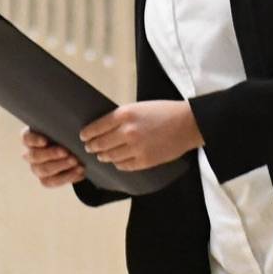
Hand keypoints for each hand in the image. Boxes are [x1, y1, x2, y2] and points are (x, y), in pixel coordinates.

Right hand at [20, 127, 84, 188]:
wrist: (73, 150)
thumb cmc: (66, 134)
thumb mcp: (63, 128)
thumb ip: (62, 125)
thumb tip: (71, 121)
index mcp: (30, 138)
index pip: (27, 138)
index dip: (35, 140)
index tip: (45, 141)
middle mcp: (30, 154)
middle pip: (35, 156)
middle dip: (52, 154)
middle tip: (67, 152)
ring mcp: (36, 168)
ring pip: (44, 170)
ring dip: (61, 166)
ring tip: (76, 162)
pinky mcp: (45, 180)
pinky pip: (53, 181)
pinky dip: (68, 176)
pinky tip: (80, 171)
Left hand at [80, 101, 200, 171]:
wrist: (189, 124)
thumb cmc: (165, 111)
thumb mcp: (139, 107)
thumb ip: (121, 117)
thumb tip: (104, 128)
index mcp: (125, 115)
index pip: (96, 127)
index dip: (87, 134)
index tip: (83, 136)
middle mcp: (127, 132)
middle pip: (100, 144)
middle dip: (92, 146)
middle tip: (89, 147)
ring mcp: (135, 148)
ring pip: (110, 156)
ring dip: (103, 156)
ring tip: (101, 155)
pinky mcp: (144, 161)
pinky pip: (124, 166)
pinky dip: (118, 164)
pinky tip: (117, 161)